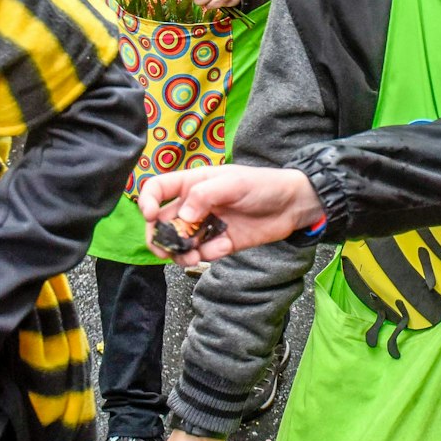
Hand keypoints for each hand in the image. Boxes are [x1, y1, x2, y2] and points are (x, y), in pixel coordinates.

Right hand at [139, 165, 322, 266]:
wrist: (293, 205)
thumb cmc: (263, 184)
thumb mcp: (233, 183)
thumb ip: (204, 196)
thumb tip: (183, 217)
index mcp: (193, 183)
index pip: (157, 189)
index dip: (147, 201)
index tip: (150, 215)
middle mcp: (195, 205)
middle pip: (162, 222)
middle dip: (159, 237)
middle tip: (166, 249)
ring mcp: (206, 225)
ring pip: (179, 242)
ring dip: (178, 253)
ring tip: (190, 258)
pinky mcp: (220, 243)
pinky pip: (203, 253)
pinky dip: (205, 255)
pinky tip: (219, 249)